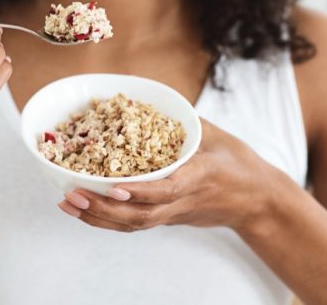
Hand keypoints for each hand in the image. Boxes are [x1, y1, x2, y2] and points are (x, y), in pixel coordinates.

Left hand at [58, 119, 287, 232]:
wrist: (258, 202)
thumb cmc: (239, 164)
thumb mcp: (217, 136)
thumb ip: (186, 122)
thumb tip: (151, 101)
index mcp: (200, 177)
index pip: (168, 189)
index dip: (140, 191)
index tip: (113, 187)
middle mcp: (184, 200)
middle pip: (141, 215)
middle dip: (104, 208)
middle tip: (72, 196)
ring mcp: (175, 213)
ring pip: (135, 224)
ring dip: (99, 217)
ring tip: (68, 204)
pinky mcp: (170, 218)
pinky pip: (137, 224)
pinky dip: (109, 220)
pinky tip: (85, 210)